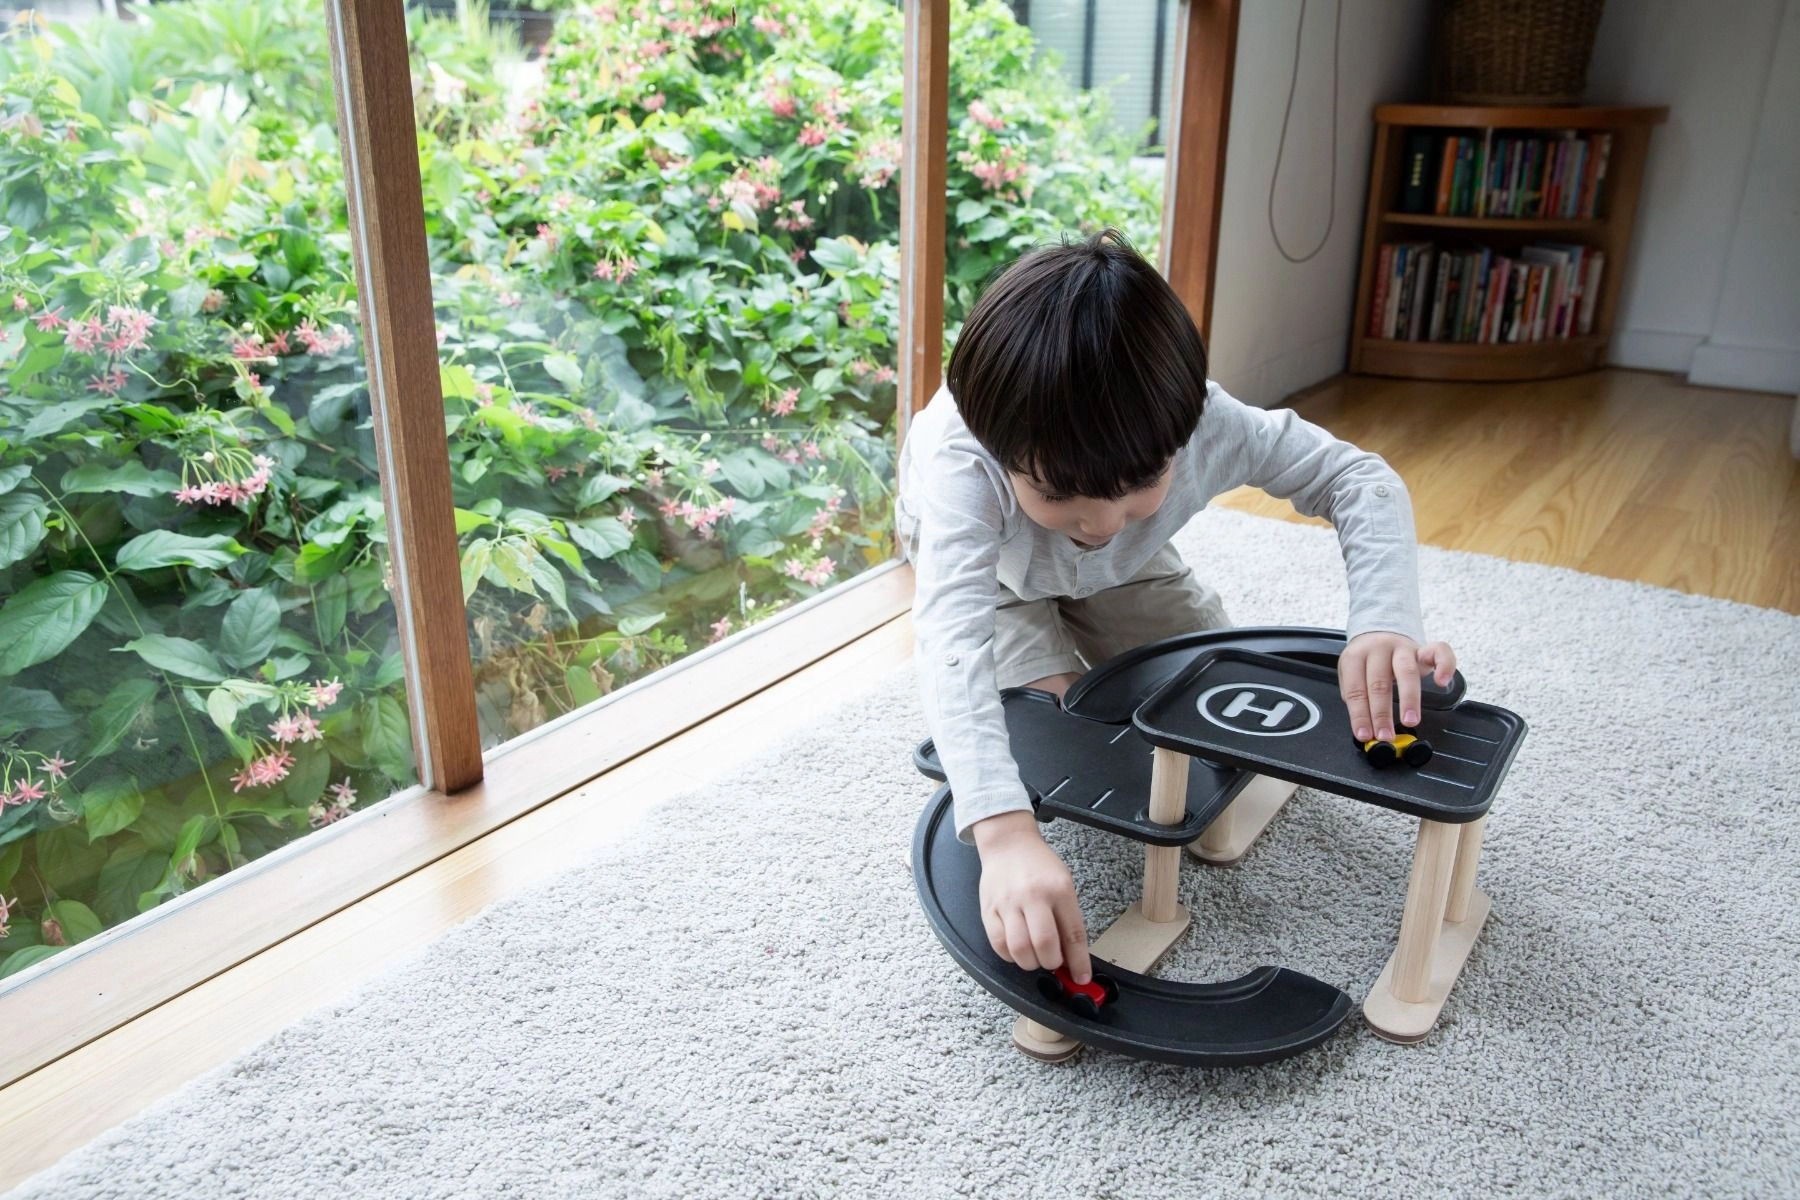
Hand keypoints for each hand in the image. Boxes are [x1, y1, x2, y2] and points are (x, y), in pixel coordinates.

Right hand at [971, 811, 1091, 983]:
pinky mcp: (988, 910)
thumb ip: (1068, 919)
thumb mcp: (1064, 884)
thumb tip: (1072, 957)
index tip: (1082, 978)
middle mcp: (1033, 896)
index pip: (1073, 934)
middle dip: (1052, 963)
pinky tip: (1017, 950)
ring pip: (1019, 949)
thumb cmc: (1040, 866)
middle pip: (1045, 945)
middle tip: (1053, 961)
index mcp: (1059, 889)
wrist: (1009, 844)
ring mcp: (1008, 903)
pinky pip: (998, 944)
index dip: (1079, 962)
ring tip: (1035, 957)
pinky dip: (1010, 956)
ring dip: (1031, 963)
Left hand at [1338, 632, 1457, 741]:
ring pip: (1406, 671)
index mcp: (1355, 657)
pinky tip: (1442, 682)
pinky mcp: (1424, 648)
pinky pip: (1439, 652)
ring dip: (1408, 699)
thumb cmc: (1367, 661)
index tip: (1364, 734)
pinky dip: (1444, 666)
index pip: (1356, 690)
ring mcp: (1403, 648)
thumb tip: (1365, 728)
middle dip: (1382, 713)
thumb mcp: (1352, 675)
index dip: (1360, 715)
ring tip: (1409, 720)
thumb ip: (1357, 698)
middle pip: (1379, 683)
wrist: (1380, 633)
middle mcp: (1379, 650)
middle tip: (1385, 735)